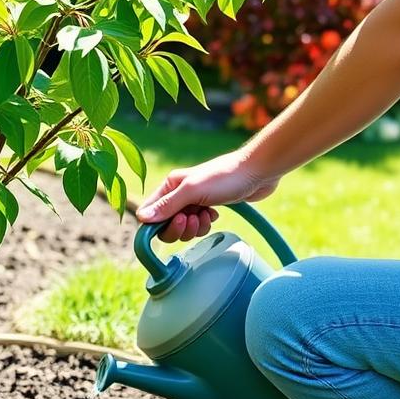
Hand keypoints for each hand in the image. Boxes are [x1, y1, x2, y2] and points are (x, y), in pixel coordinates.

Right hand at [136, 151, 279, 241]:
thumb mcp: (193, 191)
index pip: (151, 213)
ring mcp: (194, 201)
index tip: (178, 222)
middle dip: (180, 228)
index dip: (159, 224)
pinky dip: (206, 224)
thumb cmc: (225, 177)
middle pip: (166, 224)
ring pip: (184, 227)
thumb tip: (141, 218)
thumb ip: (167, 205)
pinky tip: (215, 213)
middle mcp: (178, 193)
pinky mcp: (208, 207)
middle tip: (194, 219)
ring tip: (208, 214)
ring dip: (196, 227)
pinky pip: (199, 225)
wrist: (258, 171)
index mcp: (170, 186)